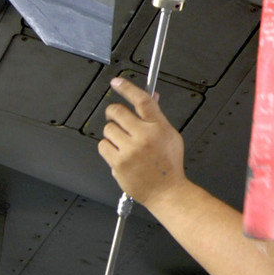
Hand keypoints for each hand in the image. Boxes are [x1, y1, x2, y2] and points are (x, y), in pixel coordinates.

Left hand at [100, 76, 185, 208]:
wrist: (167, 192)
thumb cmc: (169, 166)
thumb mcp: (170, 136)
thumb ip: (157, 117)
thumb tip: (151, 97)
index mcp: (158, 128)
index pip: (142, 100)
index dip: (127, 88)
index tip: (117, 82)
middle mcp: (144, 137)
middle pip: (118, 112)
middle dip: (113, 113)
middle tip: (115, 118)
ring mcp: (130, 150)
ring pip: (108, 129)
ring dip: (112, 134)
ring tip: (123, 144)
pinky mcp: (119, 163)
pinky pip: (103, 146)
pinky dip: (108, 148)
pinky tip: (119, 154)